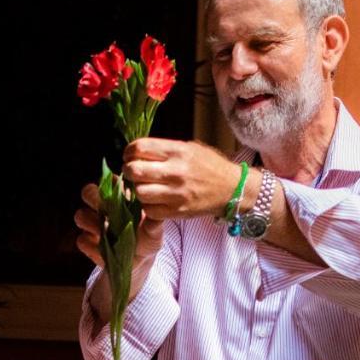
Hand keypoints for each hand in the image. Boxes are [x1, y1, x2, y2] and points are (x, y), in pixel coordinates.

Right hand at [75, 183, 164, 321]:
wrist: (137, 262)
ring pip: (80, 215)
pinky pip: (82, 240)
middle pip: (87, 192)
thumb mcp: (155, 232)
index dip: (110, 183)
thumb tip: (157, 213)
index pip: (108, 179)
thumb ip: (154, 223)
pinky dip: (93, 247)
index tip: (120, 193)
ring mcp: (92, 223)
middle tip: (107, 212)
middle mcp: (102, 206)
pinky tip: (107, 252)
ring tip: (107, 233)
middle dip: (94, 200)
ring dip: (92, 224)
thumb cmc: (147, 239)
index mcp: (119, 195)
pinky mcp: (87, 242)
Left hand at [123, 138, 241, 220]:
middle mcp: (175, 172)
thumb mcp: (189, 148)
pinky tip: (153, 199)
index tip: (129, 156)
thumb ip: (165, 150)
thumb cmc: (209, 165)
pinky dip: (147, 205)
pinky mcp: (177, 211)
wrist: (231, 188)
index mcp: (177, 151)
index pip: (140, 148)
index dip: (129, 152)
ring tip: (144, 186)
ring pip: (140, 192)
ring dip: (137, 189)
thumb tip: (138, 153)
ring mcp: (176, 194)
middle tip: (131, 172)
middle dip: (128, 171)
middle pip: (135, 171)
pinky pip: (149, 210)